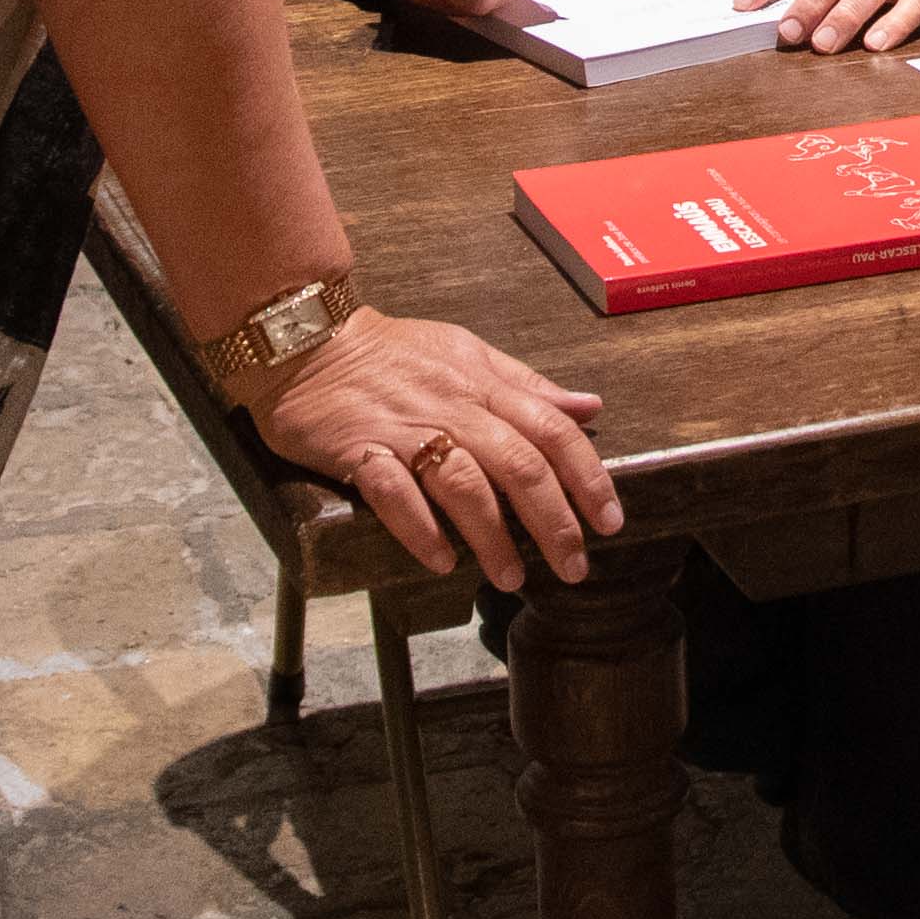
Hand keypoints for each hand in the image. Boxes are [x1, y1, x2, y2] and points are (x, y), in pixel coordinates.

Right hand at [251, 306, 619, 588]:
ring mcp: (406, 430)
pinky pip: (394, 492)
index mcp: (485, 385)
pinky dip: (419, 528)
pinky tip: (440, 560)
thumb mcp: (470, 354)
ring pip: (463, 483)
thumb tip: (589, 406)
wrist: (309, 341)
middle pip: (518, 465)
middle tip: (574, 567)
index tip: (610, 521)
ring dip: (492, 536)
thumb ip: (528, 386)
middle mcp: (454, 408)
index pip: (552, 431)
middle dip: (553, 521)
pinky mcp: (358, 450)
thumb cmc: (394, 352)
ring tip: (511, 577)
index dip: (587, 477)